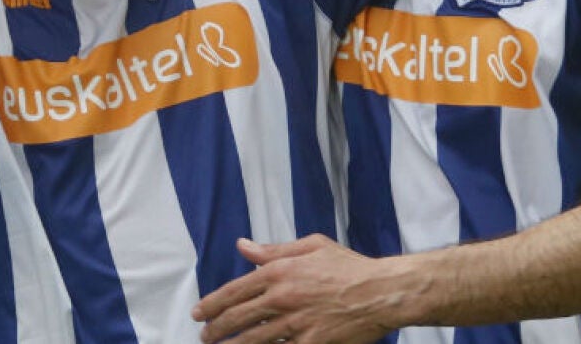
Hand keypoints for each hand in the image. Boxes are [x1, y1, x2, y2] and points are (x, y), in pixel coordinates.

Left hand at [193, 235, 403, 343]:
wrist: (381, 291)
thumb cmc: (348, 267)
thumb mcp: (311, 246)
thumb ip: (273, 250)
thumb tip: (243, 246)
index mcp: (279, 271)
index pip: (234, 291)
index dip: (211, 304)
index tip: (199, 313)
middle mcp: (282, 297)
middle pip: (237, 318)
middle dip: (215, 329)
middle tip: (205, 336)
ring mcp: (295, 324)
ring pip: (252, 340)